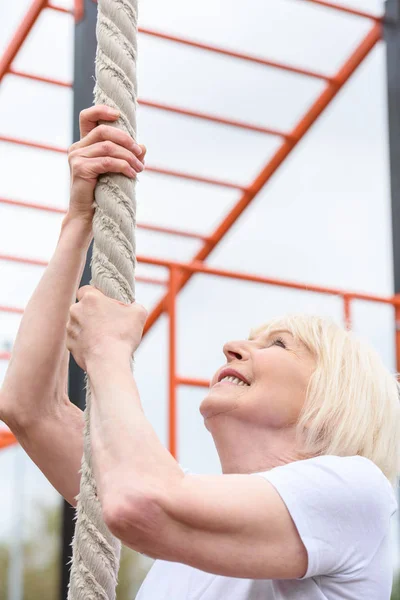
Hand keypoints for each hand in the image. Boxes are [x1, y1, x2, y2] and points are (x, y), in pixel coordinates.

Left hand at [66, 286, 147, 371]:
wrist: (108, 362)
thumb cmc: (122, 335)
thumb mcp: (139, 313)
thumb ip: (134, 305)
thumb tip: (132, 307)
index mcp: (90, 298)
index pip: (87, 289)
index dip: (96, 295)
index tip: (105, 304)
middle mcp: (76, 310)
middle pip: (83, 307)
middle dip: (93, 313)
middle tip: (108, 321)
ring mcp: (71, 328)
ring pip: (79, 323)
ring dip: (89, 327)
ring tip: (104, 336)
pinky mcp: (70, 344)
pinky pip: (78, 339)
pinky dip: (86, 341)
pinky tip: (99, 346)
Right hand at [67, 105, 145, 222]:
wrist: (88, 215)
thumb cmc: (102, 193)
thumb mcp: (117, 171)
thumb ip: (128, 157)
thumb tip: (143, 147)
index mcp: (84, 144)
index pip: (87, 117)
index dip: (101, 110)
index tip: (118, 114)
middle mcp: (77, 148)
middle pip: (103, 131)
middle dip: (126, 140)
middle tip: (139, 153)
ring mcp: (76, 157)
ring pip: (108, 147)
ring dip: (128, 156)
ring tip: (139, 168)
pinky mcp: (80, 168)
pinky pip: (107, 162)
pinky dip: (123, 166)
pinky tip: (132, 174)